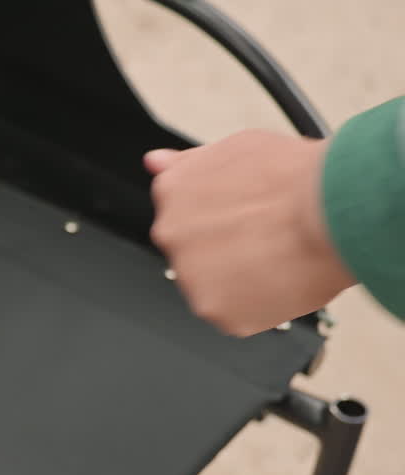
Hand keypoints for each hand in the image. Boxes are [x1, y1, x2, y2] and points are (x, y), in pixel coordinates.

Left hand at [145, 129, 355, 336]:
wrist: (330, 211)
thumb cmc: (294, 177)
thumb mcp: (235, 147)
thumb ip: (188, 163)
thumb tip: (155, 162)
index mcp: (172, 192)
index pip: (181, 214)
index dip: (219, 218)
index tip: (242, 219)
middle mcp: (170, 234)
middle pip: (193, 251)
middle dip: (225, 250)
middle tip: (265, 238)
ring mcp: (189, 275)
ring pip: (211, 285)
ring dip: (239, 279)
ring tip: (277, 257)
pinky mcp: (214, 311)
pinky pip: (233, 315)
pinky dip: (256, 306)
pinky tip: (279, 281)